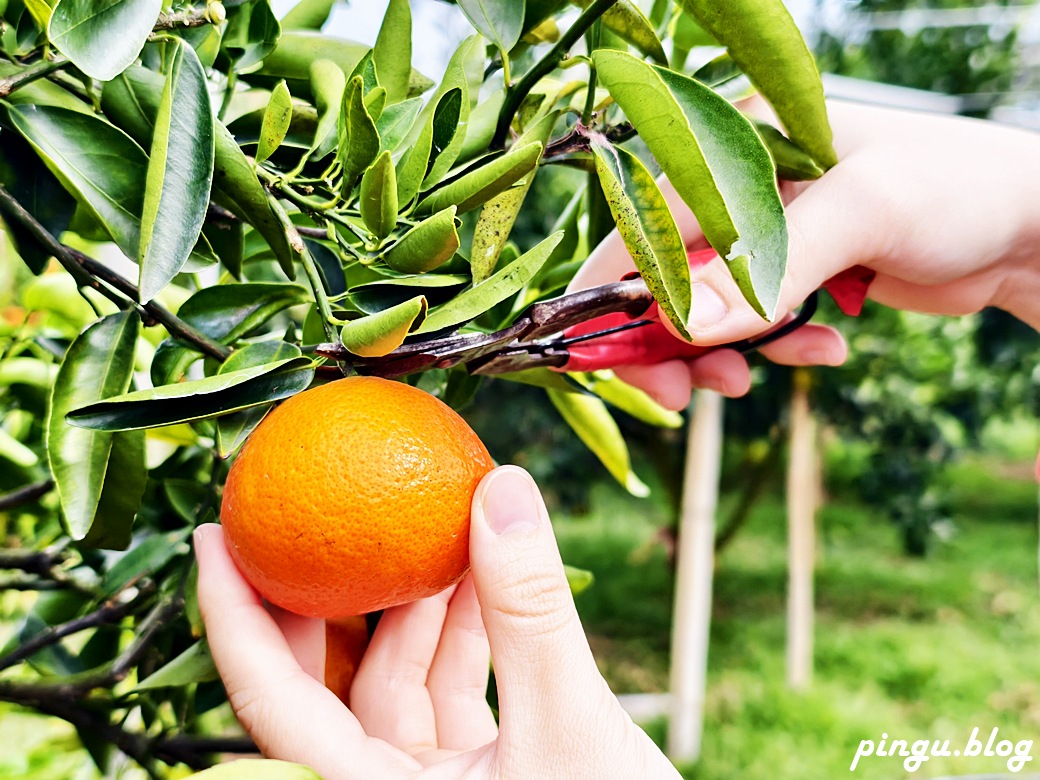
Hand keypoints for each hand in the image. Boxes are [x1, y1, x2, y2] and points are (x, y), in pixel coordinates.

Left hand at [196, 465, 679, 779]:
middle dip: (328, 595)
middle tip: (323, 514)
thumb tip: (502, 489)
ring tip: (438, 528)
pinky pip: (448, 695)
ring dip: (418, 604)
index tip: (213, 534)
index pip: (269, 699)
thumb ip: (530, 612)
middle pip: (324, 686)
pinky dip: (465, 636)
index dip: (231, 612)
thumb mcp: (567, 725)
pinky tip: (487, 580)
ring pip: (395, 684)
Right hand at [571, 100, 1039, 408]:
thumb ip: (766, 267)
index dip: (619, 294)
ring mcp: (762, 233)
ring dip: (719, 355)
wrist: (1028, 225)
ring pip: (701, 308)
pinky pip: (751, 323)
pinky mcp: (790, 271)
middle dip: (667, 341)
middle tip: (680, 395)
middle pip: (662, 275)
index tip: (620, 359)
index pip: (646, 223)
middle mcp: (736, 187)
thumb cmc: (956, 188)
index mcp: (734, 145)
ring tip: (752, 381)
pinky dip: (773, 349)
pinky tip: (822, 351)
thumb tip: (681, 328)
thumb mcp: (863, 213)